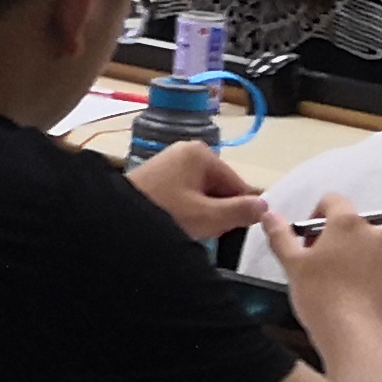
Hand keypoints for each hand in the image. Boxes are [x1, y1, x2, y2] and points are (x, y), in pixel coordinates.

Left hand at [125, 140, 266, 246]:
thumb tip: (266, 206)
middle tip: (203, 230)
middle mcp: (186, 151)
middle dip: (216, 211)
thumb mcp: (207, 217)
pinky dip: (185, 210)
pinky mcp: (157, 175)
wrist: (116, 220)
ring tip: (188, 229)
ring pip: (201, 193)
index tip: (230, 230)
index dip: (238, 209)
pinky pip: (184, 193)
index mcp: (201, 153)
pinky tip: (175, 224)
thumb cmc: (165, 214)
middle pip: (219, 187)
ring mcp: (170, 162)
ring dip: (200, 213)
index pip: (237, 183)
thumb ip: (240, 211)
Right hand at [264, 195, 381, 349]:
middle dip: (333, 239)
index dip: (315, 215)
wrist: (356, 338)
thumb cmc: (320, 296)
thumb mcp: (292, 265)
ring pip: (367, 248)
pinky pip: (380, 270)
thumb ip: (281, 236)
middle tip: (316, 266)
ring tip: (336, 285)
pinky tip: (354, 298)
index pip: (332, 200)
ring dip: (352, 257)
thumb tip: (269, 213)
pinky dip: (368, 276)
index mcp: (348, 222)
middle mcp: (374, 233)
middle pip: (350, 226)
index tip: (307, 241)